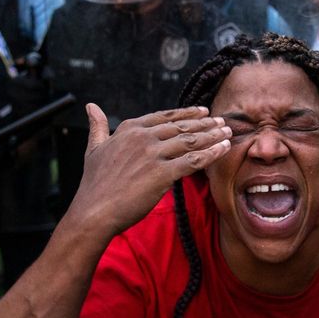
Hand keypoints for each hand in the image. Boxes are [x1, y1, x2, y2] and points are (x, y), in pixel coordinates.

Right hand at [66, 104, 231, 236]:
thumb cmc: (94, 184)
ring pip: (191, 141)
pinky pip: (193, 161)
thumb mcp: (93, 149)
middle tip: (223, 122)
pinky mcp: (162, 174)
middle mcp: (142, 137)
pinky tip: (224, 149)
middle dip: (206, 124)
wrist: (94, 211)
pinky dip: (211, 154)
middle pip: (182, 127)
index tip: (203, 112)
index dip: (187, 113)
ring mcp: (153, 154)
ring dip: (213, 136)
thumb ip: (97, 126)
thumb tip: (90, 106)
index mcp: (129, 129)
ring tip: (228, 133)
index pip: (165, 116)